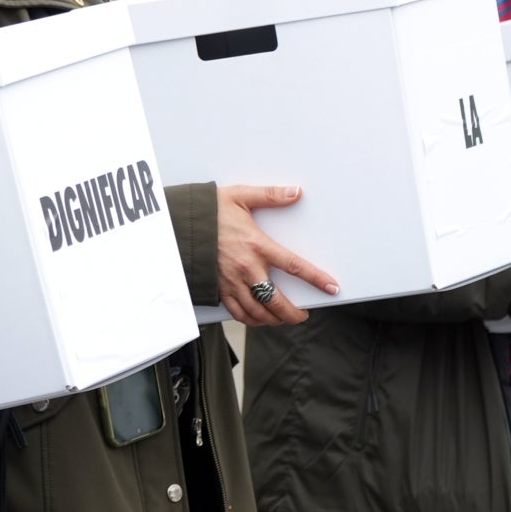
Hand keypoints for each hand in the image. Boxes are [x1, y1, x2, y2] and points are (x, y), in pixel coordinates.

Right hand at [215, 184, 339, 326]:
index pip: (294, 266)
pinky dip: (251, 319)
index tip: (331, 288)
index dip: (316, 279)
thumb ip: (270, 196)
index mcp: (257, 246)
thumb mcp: (240, 196)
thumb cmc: (209, 210)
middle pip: (276, 301)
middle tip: (303, 315)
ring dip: (274, 319)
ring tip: (282, 319)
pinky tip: (258, 318)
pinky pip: (237, 312)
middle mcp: (246, 269)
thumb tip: (295, 192)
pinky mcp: (218, 288)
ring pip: (258, 312)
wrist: (179, 224)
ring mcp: (231, 282)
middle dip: (293, 313)